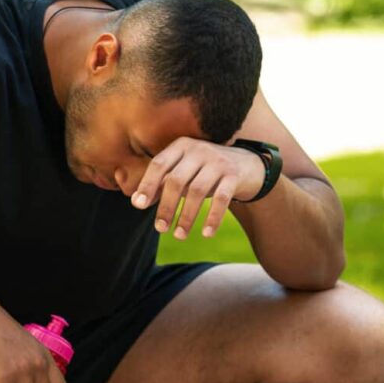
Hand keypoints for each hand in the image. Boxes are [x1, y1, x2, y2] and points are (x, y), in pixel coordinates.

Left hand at [129, 138, 263, 238]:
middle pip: (176, 180)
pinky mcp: (234, 175)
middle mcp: (199, 150)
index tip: (139, 205)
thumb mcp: (183, 172)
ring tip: (179, 235)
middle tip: (160, 229)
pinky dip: (213, 218)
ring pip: (197, 191)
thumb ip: (160, 184)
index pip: (160, 164)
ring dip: (186, 216)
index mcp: (181, 146)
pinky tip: (206, 234)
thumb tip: (136, 201)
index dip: (148, 184)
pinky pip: (222, 198)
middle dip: (166, 206)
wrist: (246, 165)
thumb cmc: (205, 172)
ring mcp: (218, 161)